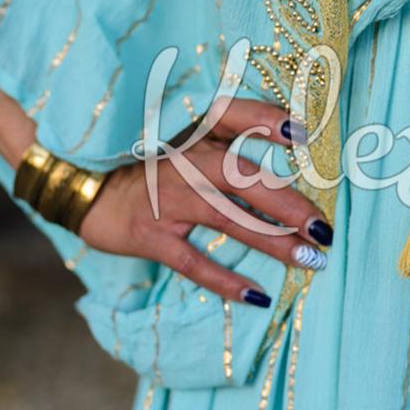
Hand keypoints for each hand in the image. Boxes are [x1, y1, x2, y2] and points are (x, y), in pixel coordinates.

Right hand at [77, 98, 331, 308]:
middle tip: (324, 228)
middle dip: (287, 202)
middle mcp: (183, 161)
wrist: (84, 190)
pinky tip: (259, 295)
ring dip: (271, 240)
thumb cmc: (152, 164)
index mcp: (193, 133)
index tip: (303, 134)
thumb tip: (296, 139)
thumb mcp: (184, 139)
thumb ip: (231, 136)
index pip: (230, 114)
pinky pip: (193, 261)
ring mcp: (167, 200)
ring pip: (226, 218)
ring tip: (310, 259)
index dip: (265, 119)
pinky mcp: (151, 236)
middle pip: (241, 176)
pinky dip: (225, 280)